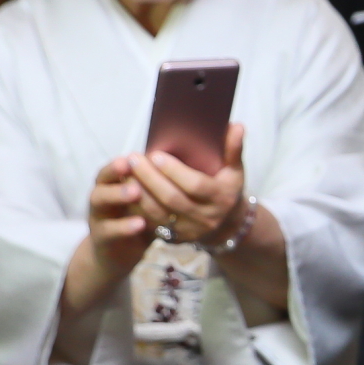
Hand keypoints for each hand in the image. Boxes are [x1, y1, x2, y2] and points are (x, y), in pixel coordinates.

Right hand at [82, 157, 153, 282]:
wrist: (116, 254)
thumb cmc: (136, 221)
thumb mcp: (146, 202)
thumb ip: (156, 186)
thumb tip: (186, 166)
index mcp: (112, 184)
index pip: (114, 167)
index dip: (124, 160)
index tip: (135, 154)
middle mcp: (101, 195)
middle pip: (103, 179)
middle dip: (117, 171)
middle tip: (131, 166)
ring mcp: (98, 215)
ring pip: (100, 200)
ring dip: (118, 194)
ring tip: (135, 191)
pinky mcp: (100, 237)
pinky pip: (109, 229)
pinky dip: (124, 226)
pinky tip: (140, 223)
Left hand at [127, 122, 250, 246]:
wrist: (227, 224)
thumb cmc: (226, 188)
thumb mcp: (235, 170)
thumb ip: (234, 148)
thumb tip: (237, 126)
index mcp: (222, 198)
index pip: (196, 185)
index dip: (174, 171)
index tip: (156, 155)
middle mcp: (206, 217)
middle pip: (173, 199)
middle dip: (150, 179)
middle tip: (134, 159)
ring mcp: (190, 230)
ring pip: (158, 213)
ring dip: (139, 193)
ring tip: (126, 173)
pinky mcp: (175, 238)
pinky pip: (151, 223)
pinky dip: (136, 207)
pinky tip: (127, 191)